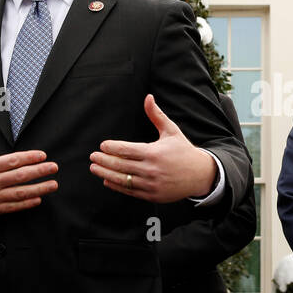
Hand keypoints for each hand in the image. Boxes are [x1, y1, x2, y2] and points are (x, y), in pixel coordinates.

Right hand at [0, 120, 58, 219]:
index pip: (12, 161)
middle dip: (39, 171)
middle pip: (20, 176)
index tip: (43, 155)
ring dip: (39, 189)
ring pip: (20, 193)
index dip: (30, 157)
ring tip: (53, 184)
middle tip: (54, 167)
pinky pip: (13, 206)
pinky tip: (38, 199)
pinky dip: (26, 203)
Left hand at [90, 95, 217, 202]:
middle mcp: (151, 169)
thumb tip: (148, 97)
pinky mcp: (152, 195)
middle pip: (121, 165)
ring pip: (122, 179)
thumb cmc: (183, 151)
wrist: (200, 175)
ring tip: (95, 168)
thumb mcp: (171, 131)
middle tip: (92, 157)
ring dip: (106, 173)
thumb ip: (156, 115)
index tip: (102, 145)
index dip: (112, 148)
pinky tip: (107, 180)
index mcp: (154, 153)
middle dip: (104, 161)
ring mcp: (151, 184)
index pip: (126, 150)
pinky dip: (117, 186)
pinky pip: (130, 191)